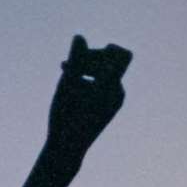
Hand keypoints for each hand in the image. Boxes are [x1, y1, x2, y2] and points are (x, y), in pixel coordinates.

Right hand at [45, 35, 130, 156]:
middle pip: (111, 61)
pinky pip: (102, 84)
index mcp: (111, 85)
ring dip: (85, 69)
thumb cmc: (65, 117)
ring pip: (105, 72)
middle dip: (89, 58)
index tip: (85, 56)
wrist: (67, 149)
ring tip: (65, 76)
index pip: (121, 54)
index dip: (104, 49)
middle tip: (66, 66)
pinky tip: (71, 88)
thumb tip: (80, 36)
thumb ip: (75, 59)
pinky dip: (87, 81)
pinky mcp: (109, 107)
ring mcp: (115, 101)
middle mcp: (118, 92)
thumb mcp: (66, 84)